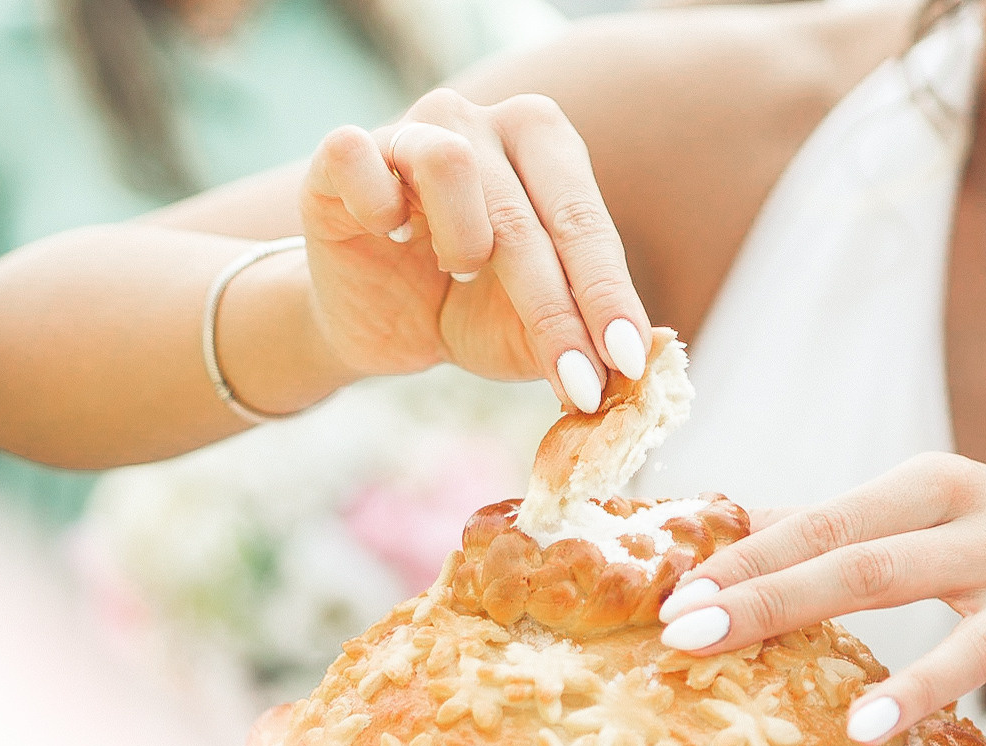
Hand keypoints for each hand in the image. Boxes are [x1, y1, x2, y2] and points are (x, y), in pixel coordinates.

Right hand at [298, 90, 650, 411]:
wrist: (380, 321)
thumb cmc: (469, 310)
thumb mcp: (533, 333)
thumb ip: (583, 337)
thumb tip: (643, 362)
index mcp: (544, 146)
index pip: (584, 222)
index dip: (608, 297)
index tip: (631, 363)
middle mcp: (481, 124)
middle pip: (526, 211)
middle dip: (556, 308)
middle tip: (577, 381)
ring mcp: (410, 129)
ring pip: (449, 164)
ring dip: (463, 240)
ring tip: (460, 270)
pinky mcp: (343, 155)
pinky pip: (355, 156)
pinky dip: (376, 205)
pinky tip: (389, 236)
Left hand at [655, 453, 985, 741]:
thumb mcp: (916, 512)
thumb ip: (826, 524)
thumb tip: (713, 528)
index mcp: (928, 489)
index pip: (823, 523)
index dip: (749, 561)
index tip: (677, 600)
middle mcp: (981, 528)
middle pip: (871, 568)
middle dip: (780, 602)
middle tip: (697, 639)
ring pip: (974, 633)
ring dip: (919, 678)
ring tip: (861, 724)